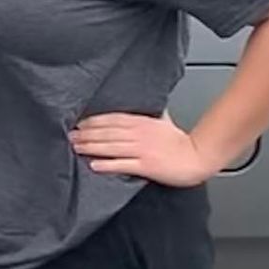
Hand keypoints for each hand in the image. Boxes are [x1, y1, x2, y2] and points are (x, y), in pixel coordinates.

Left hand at [70, 111, 215, 186]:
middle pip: (107, 132)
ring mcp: (142, 150)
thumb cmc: (181, 142)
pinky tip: (93, 164)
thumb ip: (151, 113)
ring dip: (91, 146)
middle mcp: (140, 134)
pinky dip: (107, 164)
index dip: (93, 121)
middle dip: (86, 133)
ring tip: (76, 147)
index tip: (78, 122)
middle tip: (70, 135)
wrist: (198, 157)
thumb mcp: (164, 122)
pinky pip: (122, 164)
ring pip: (111, 147)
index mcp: (143, 122)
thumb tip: (147, 103)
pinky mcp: (146, 166)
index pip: (113, 119)